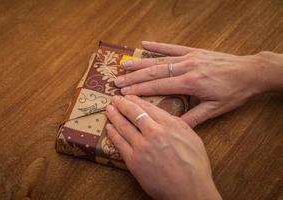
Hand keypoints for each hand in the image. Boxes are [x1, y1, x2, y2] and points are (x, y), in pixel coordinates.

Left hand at [105, 95, 221, 199]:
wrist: (190, 190)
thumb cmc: (195, 166)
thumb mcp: (192, 137)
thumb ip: (178, 124)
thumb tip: (165, 116)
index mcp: (170, 125)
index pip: (148, 108)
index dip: (136, 100)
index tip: (129, 96)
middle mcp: (154, 132)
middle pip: (133, 113)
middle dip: (122, 104)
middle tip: (115, 99)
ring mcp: (142, 147)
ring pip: (124, 127)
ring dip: (114, 116)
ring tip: (109, 109)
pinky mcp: (134, 161)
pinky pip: (119, 144)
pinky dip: (113, 134)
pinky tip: (109, 128)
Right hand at [114, 41, 282, 126]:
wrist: (250, 72)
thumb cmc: (234, 92)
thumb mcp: (215, 109)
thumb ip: (194, 118)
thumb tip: (174, 126)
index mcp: (191, 83)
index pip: (159, 86)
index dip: (140, 90)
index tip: (124, 92)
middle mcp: (187, 67)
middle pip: (155, 72)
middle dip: (134, 77)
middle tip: (116, 80)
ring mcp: (189, 57)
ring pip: (160, 60)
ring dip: (140, 63)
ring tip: (123, 64)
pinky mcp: (194, 51)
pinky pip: (173, 47)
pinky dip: (158, 46)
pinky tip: (144, 44)